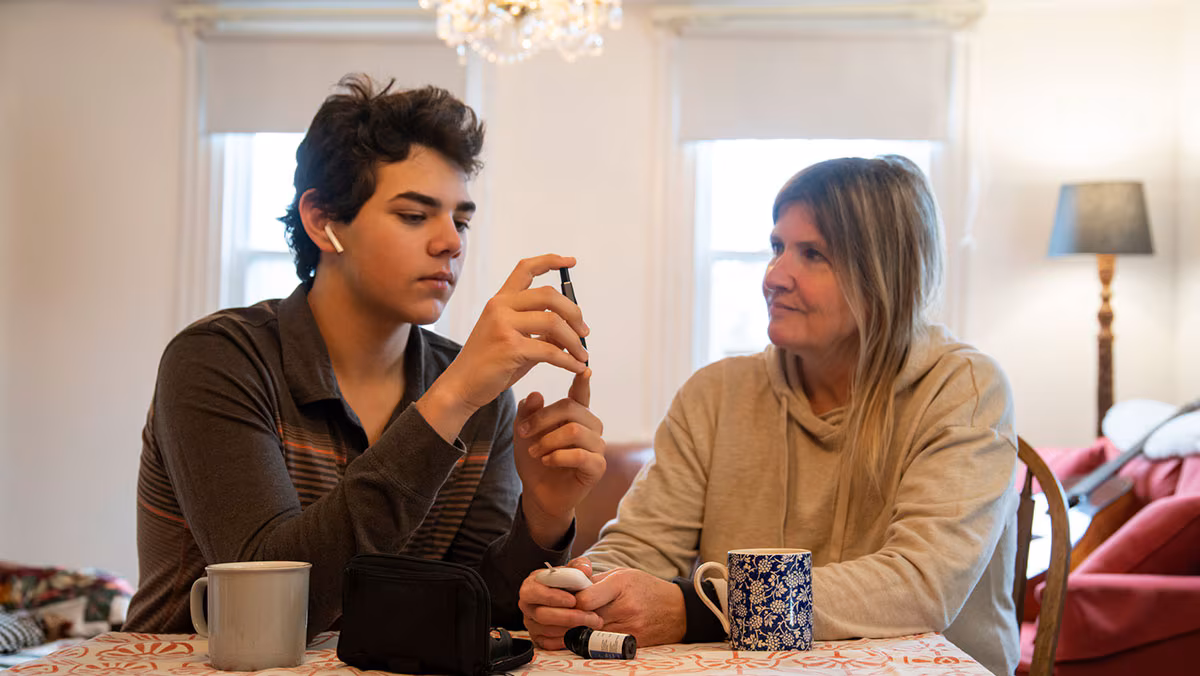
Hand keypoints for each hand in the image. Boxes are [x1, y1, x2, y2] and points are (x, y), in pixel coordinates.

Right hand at [417, 255, 588, 441]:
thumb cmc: (490, 365)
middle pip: (549, 295)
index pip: (526, 269)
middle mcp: (500, 307)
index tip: (572, 261)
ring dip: (575, 340)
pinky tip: (577, 368)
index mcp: (500, 301)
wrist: (461, 387)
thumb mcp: (514, 339)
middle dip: (574, 312)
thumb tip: (572, 330)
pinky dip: (569, 361)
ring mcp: (503, 325)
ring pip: (554, 322)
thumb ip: (539, 330)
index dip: (551, 261)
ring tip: (583, 355)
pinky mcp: (510, 347)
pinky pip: (551, 351)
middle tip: (585, 331)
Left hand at [515, 369, 605, 541]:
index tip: (584, 368)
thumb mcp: (523, 433)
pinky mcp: (597, 467)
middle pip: (571, 409)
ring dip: (548, 441)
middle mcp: (590, 428)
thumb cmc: (533, 460)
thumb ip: (528, 413)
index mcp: (576, 416)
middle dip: (543, 419)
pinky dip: (558, 457)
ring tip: (534, 452)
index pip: (581, 394)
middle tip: (523, 432)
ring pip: (575, 431)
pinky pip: (581, 455)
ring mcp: (597, 447)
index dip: (583, 380)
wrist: (537, 493)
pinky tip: (546, 461)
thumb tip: (536, 394)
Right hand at [520, 557, 603, 649]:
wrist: (569, 595)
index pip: (535, 592)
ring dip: (570, 629)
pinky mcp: (536, 636)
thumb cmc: (568, 582)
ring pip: (546, 630)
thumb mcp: (574, 568)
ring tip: (591, 623)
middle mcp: (527, 604)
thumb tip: (584, 570)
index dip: (554, 597)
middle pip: (541, 614)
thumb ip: (580, 566)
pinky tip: (579, 633)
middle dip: (568, 617)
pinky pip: (547, 643)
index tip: (574, 600)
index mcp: (531, 584)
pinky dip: (564, 640)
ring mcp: (530, 621)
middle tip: (589, 616)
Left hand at [574, 568, 686, 647]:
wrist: (678, 610)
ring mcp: (629, 628)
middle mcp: (625, 608)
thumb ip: (596, 581)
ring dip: (582, 629)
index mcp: (621, 584)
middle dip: (574, 617)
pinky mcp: (631, 644)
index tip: (572, 599)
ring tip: (579, 622)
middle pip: (585, 619)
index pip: (585, 599)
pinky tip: (592, 633)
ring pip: (591, 634)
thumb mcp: (623, 574)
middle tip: (568, 614)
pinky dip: (594, 640)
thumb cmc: (646, 588)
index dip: (573, 601)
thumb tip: (569, 586)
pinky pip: (604, 645)